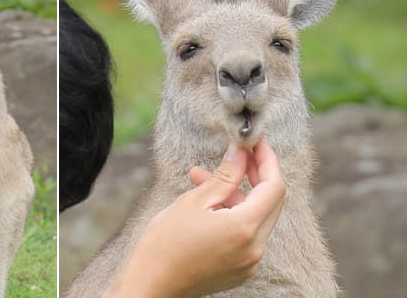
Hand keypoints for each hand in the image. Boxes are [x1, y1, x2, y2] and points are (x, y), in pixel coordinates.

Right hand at [104, 137, 285, 297]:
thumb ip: (225, 175)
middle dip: (253, 175)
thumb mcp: (194, 201)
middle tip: (235, 155)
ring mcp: (250, 262)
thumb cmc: (165, 242)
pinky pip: (246, 234)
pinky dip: (233, 215)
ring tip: (201, 178)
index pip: (274, 186)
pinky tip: (207, 205)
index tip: (255, 143)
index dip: (267, 160)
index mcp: (245, 228)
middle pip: (270, 202)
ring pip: (255, 217)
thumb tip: (241, 152)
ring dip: (236, 194)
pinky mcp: (240, 269)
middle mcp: (255, 248)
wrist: (151, 284)